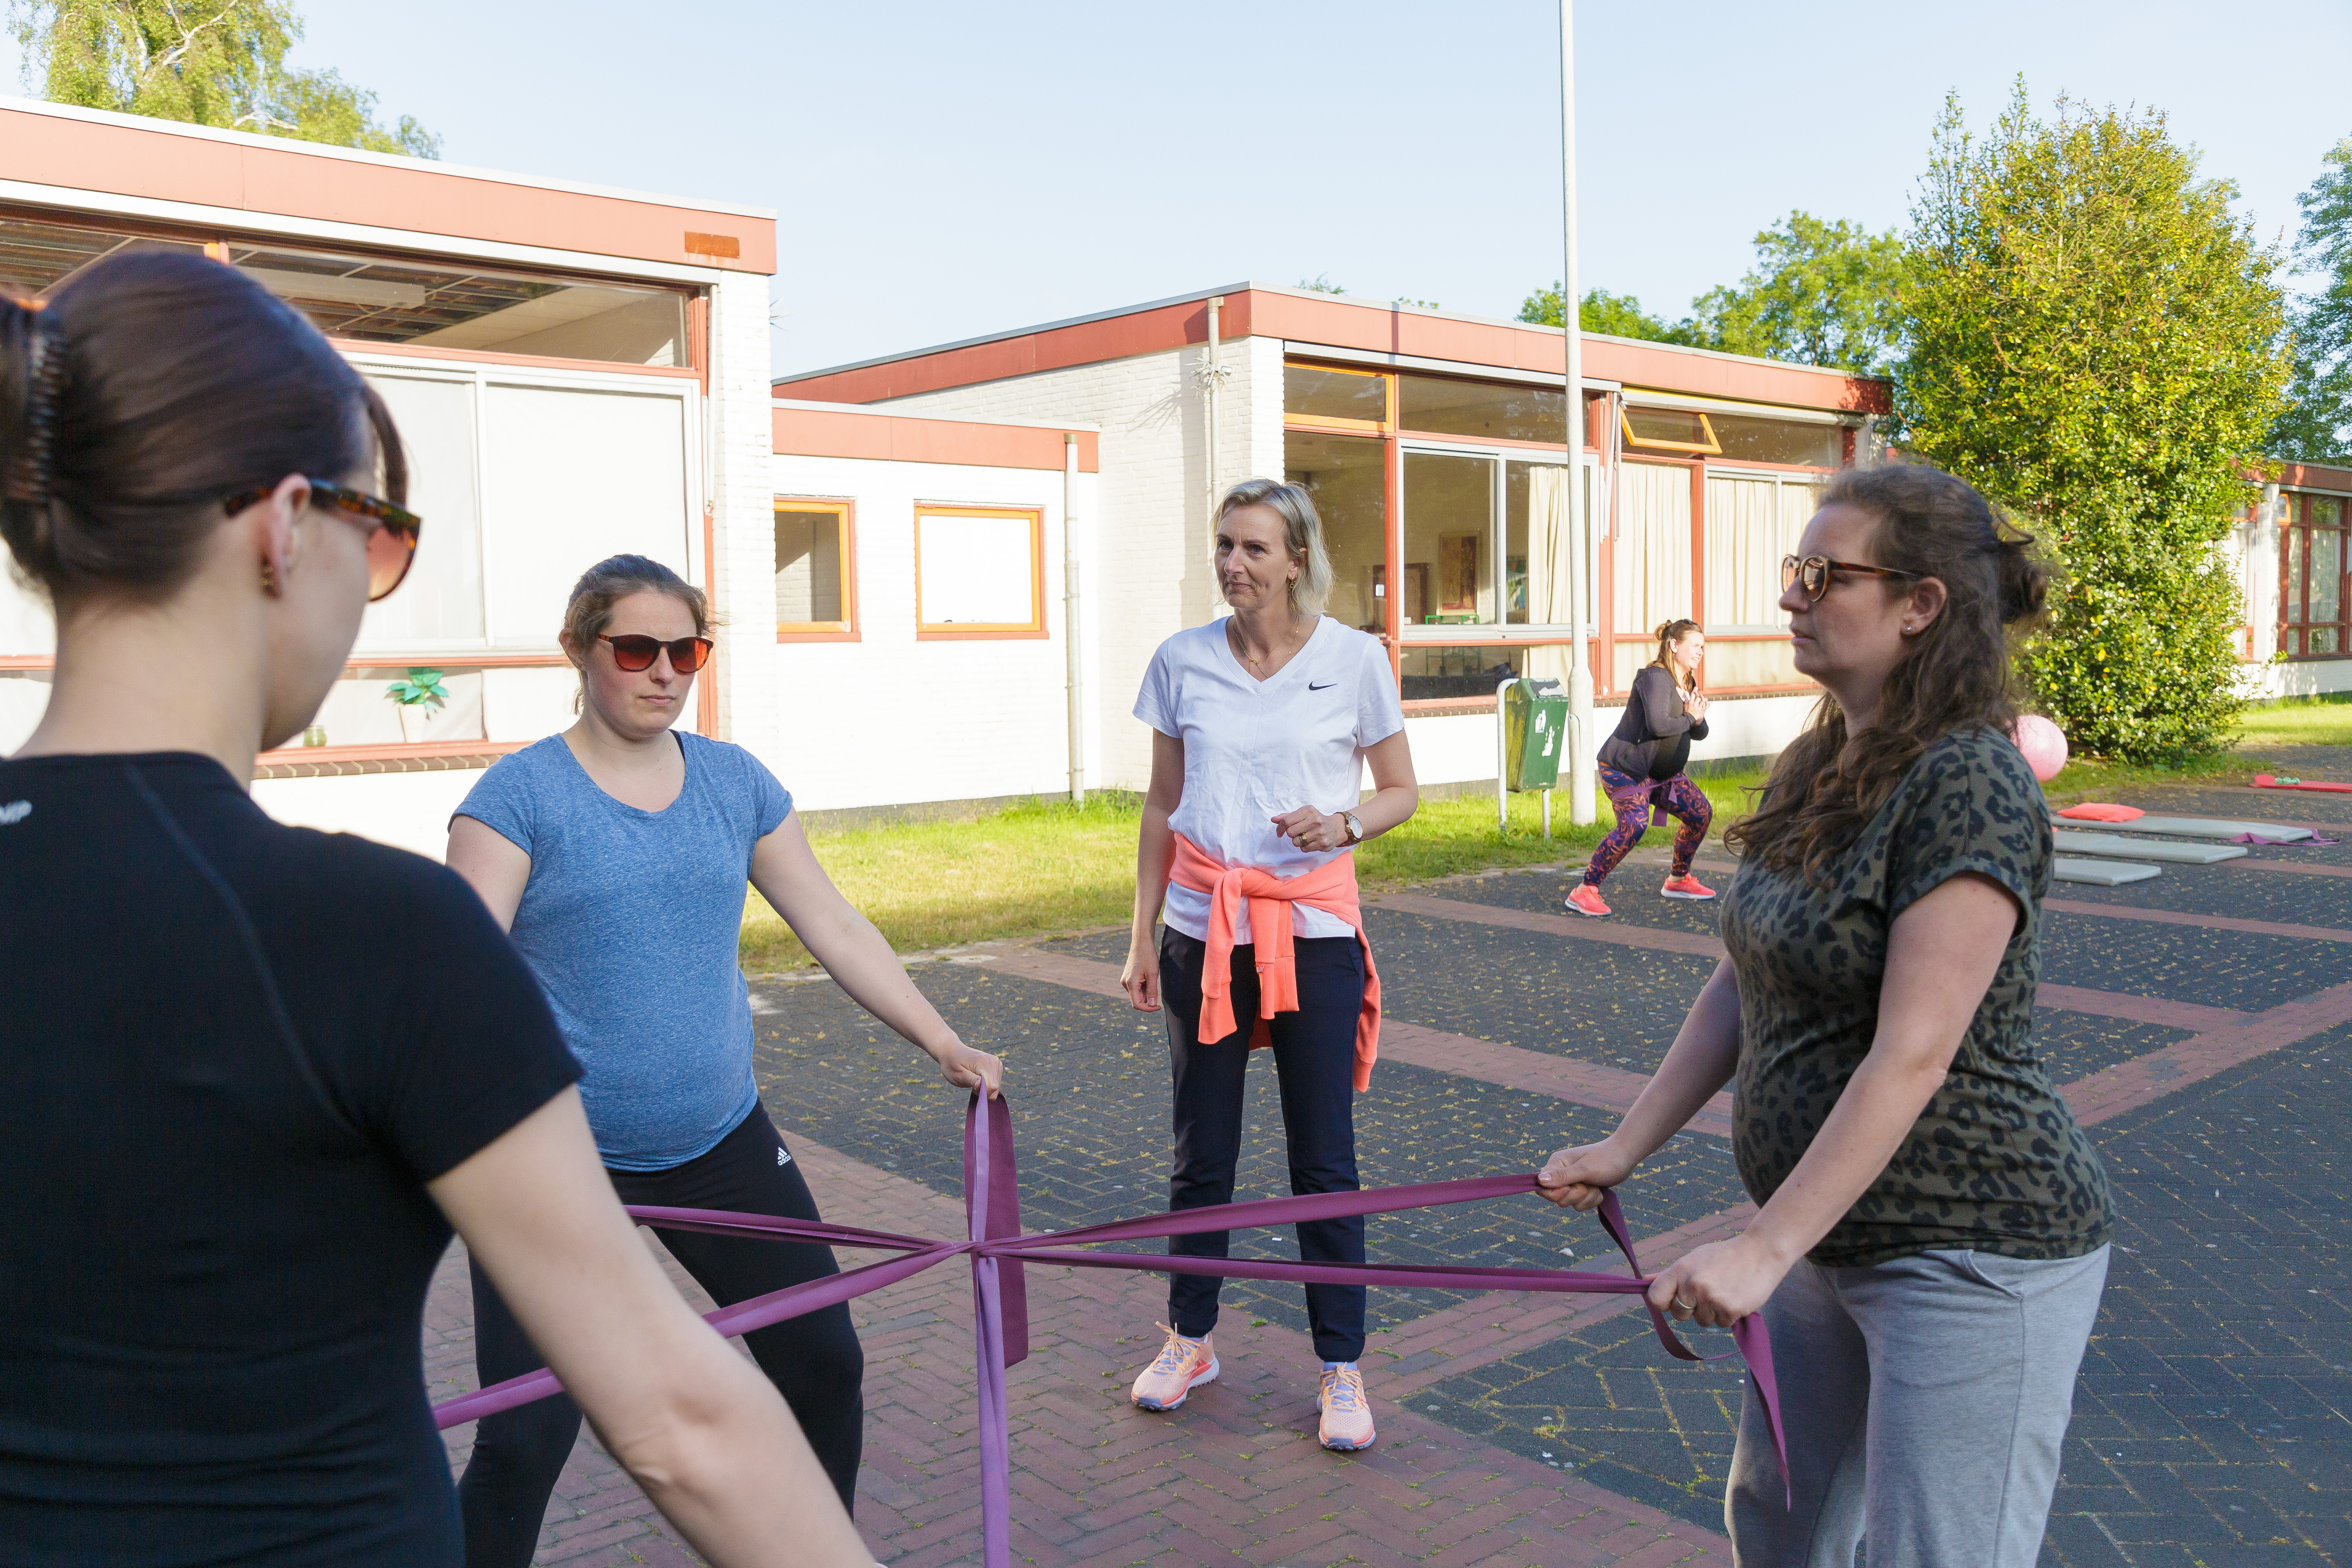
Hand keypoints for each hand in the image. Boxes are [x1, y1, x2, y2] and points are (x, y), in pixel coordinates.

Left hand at [932, 1039, 1004, 1098]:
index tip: (972, 1089)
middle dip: (984, 1091)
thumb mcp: (958, 1075)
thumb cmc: (952, 1064)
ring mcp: (997, 1063)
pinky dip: (987, 1085)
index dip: (982, 1092)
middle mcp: (994, 1060)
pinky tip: (979, 1079)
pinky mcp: (997, 1066)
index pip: (992, 1086)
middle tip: (971, 1083)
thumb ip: (971, 1080)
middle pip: (995, 1087)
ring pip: (996, 1087)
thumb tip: (981, 1086)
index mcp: (984, 1062)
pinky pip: (996, 1083)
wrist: (952, 1052)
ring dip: (985, 1089)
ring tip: (974, 1080)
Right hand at [1120, 937, 1160, 1012]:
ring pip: (1137, 994)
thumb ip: (1152, 991)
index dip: (1148, 1009)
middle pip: (1137, 1000)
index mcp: (1130, 983)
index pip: (1137, 1004)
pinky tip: (1148, 978)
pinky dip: (1143, 988)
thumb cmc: (1148, 957)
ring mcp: (1125, 980)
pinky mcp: (1128, 978)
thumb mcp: (1152, 974)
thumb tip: (1152, 1005)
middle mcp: (1125, 983)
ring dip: (1146, 993)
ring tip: (1152, 980)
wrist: (1141, 943)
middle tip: (1157, 989)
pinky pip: (1136, 988)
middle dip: (1148, 999)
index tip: (1158, 1007)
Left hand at [1273, 806, 1346, 851]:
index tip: (1279, 832)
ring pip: (1296, 842)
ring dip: (1298, 841)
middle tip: (1298, 833)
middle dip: (1291, 834)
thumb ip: (1287, 817)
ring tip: (1306, 836)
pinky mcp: (1322, 843)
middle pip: (1290, 832)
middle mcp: (1315, 820)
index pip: (1286, 821)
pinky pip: (1304, 849)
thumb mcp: (1303, 814)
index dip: (1280, 828)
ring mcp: (1319, 832)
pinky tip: (1312, 841)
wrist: (1335, 828)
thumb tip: (1273, 819)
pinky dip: (1305, 847)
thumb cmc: (1315, 820)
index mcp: (1308, 810)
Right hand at [1536, 1138, 1634, 1210]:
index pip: (1542, 1186)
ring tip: (1595, 1185)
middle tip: (1587, 1184)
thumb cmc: (1606, 1159)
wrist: (1625, 1157)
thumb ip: (1563, 1176)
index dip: (1554, 1193)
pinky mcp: (1582, 1189)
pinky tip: (1599, 1189)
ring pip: (1571, 1203)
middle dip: (1576, 1195)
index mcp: (1557, 1164)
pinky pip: (1581, 1204)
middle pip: (1557, 1198)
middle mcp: (1561, 1173)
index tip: (1569, 1188)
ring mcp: (1572, 1182)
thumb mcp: (1585, 1169)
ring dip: (1587, 1198)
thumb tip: (1540, 1180)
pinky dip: (1592, 1199)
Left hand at [1644, 1233, 1785, 1330]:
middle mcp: (1692, 1284)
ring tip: (1724, 1290)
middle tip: (1708, 1291)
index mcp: (1680, 1270)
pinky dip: (1728, 1315)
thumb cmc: (1724, 1256)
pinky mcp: (1730, 1310)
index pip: (1655, 1297)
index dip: (1663, 1302)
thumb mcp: (1694, 1258)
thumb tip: (1644, 1282)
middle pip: (1679, 1314)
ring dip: (1712, 1312)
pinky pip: (1721, 1324)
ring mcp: (1711, 1298)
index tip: (1673, 1300)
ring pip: (1701, 1321)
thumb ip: (1670, 1274)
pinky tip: (1735, 1297)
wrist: (1760, 1253)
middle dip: (1691, 1309)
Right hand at [1687, 690, 1709, 719]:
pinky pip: (1706, 706)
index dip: (1694, 690)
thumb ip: (1686, 700)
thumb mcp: (1685, 705)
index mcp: (1690, 702)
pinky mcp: (1702, 710)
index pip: (1692, 694)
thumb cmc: (1687, 712)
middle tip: (1700, 696)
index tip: (1696, 687)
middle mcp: (1695, 704)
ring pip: (1703, 701)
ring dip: (1703, 699)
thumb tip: (1685, 696)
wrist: (1689, 719)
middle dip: (1699, 696)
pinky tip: (1708, 703)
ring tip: (1704, 699)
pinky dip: (1708, 704)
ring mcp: (1698, 707)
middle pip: (1698, 697)